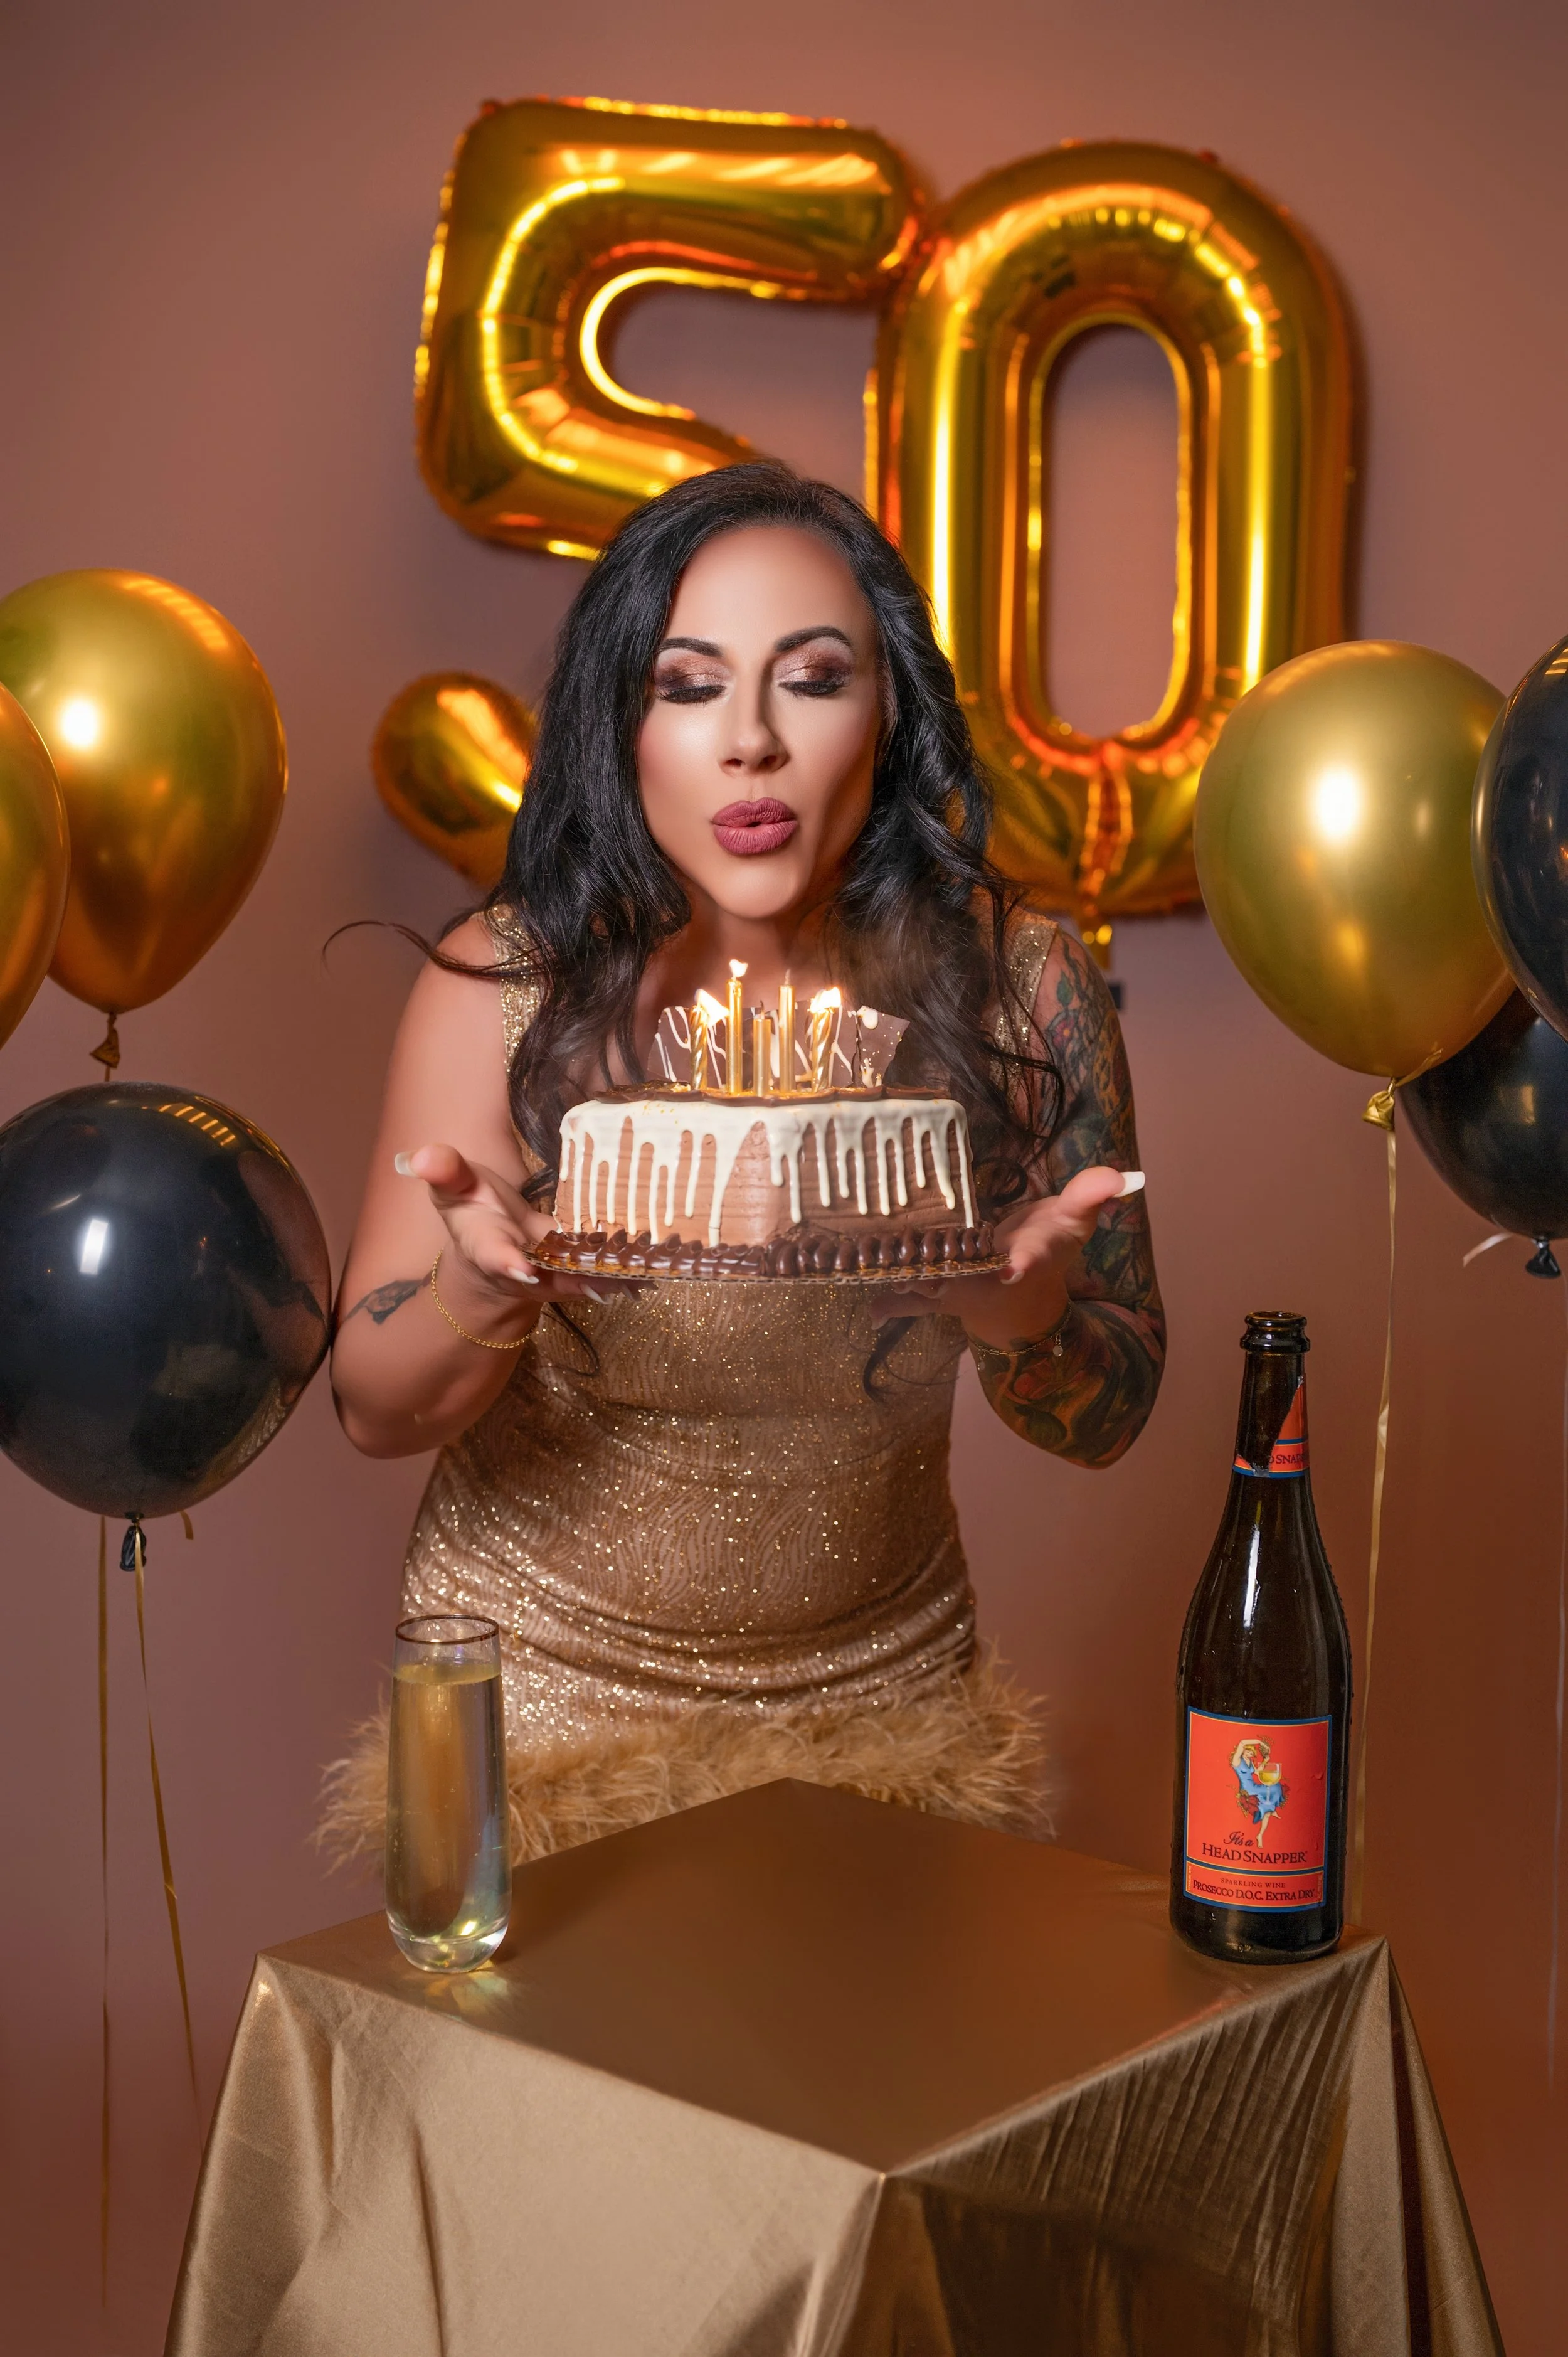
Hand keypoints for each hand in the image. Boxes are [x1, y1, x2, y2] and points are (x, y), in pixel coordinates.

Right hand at [397, 1144, 641, 1315]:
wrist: (493, 1240)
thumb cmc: (473, 1207)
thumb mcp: (454, 1186)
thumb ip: (444, 1171)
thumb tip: (420, 1157)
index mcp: (485, 1242)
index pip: (491, 1253)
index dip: (506, 1262)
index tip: (522, 1266)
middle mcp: (522, 1265)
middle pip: (546, 1275)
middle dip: (571, 1277)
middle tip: (598, 1280)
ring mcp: (552, 1272)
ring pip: (581, 1277)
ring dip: (609, 1277)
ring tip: (641, 1275)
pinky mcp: (576, 1269)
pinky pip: (600, 1272)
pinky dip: (624, 1273)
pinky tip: (655, 1272)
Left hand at [872, 1166, 1143, 1348]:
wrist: (1019, 1292)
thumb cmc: (1045, 1248)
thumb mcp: (1073, 1222)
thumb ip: (1091, 1196)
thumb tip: (1121, 1175)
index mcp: (1024, 1261)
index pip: (1027, 1262)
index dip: (1020, 1264)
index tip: (1013, 1266)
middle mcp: (987, 1281)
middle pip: (966, 1276)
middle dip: (947, 1273)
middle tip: (926, 1270)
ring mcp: (958, 1290)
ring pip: (931, 1289)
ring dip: (910, 1284)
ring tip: (884, 1281)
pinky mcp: (935, 1294)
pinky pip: (911, 1300)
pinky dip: (892, 1304)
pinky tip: (872, 1311)